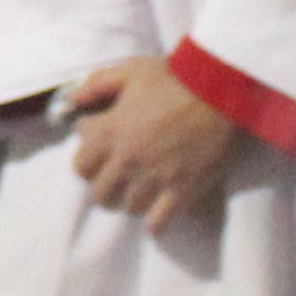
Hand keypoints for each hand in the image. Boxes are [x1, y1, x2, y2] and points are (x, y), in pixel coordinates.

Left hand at [65, 58, 241, 227]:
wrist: (224, 91)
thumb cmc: (177, 77)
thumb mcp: (131, 71)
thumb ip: (97, 84)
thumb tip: (72, 101)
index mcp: (111, 131)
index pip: (80, 163)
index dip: (88, 156)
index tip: (101, 151)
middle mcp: (127, 159)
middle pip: (99, 193)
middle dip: (105, 185)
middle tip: (116, 177)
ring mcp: (154, 178)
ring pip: (127, 208)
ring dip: (130, 201)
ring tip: (138, 191)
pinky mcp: (182, 190)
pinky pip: (158, 223)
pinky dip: (155, 223)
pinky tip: (156, 215)